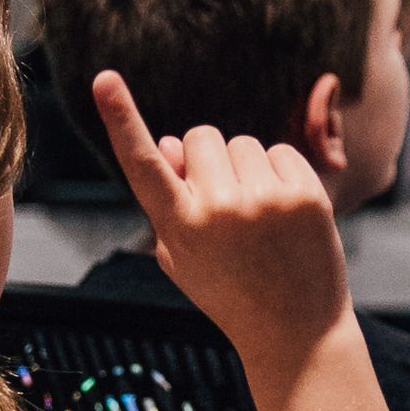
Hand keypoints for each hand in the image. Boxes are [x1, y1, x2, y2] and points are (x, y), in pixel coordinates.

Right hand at [91, 70, 347, 361]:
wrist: (295, 332)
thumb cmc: (230, 291)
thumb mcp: (183, 255)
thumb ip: (169, 198)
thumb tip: (170, 141)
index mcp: (178, 228)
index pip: (142, 164)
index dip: (120, 118)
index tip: (104, 78)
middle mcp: (218, 209)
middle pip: (199, 138)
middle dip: (205, 161)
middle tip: (223, 206)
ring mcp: (264, 200)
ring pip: (241, 143)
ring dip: (244, 169)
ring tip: (257, 219)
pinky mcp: (305, 194)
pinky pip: (279, 151)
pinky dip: (279, 174)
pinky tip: (284, 215)